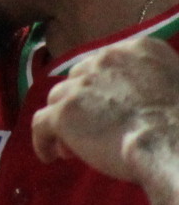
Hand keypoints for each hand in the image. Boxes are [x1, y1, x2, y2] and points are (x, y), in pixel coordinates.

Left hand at [32, 34, 178, 183]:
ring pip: (58, 99)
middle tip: (91, 131)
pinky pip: (40, 123)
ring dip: (64, 122)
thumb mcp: (177, 81)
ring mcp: (81, 84)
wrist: (173, 143)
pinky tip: (50, 156)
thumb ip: (152, 78)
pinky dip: (42, 140)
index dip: (102, 88)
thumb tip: (132, 96)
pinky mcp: (63, 112)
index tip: (108, 109)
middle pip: (79, 79)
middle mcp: (105, 58)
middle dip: (82, 104)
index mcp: (138, 48)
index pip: (106, 64)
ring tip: (72, 148)